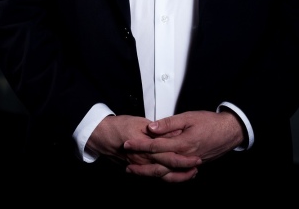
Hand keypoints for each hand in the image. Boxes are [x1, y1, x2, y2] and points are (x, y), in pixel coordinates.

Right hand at [85, 114, 200, 178]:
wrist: (100, 135)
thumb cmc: (118, 126)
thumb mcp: (138, 122)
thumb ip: (155, 129)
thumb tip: (170, 132)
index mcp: (145, 147)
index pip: (168, 154)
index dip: (183, 156)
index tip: (196, 154)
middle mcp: (143, 159)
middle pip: (168, 167)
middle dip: (185, 168)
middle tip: (198, 164)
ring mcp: (140, 165)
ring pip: (162, 175)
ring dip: (178, 175)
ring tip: (192, 173)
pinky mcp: (138, 167)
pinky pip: (155, 175)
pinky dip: (167, 176)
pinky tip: (176, 175)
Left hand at [122, 110, 243, 180]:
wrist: (230, 132)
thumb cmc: (209, 122)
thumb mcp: (188, 117)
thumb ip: (169, 124)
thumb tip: (151, 128)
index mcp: (182, 143)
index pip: (156, 146)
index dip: (140, 145)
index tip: (127, 144)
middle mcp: (185, 156)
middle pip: (159, 163)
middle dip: (141, 164)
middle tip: (126, 165)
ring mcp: (190, 163)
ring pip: (167, 172)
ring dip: (151, 173)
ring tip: (136, 172)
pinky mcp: (194, 166)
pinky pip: (177, 174)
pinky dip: (166, 176)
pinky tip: (156, 175)